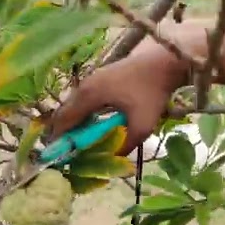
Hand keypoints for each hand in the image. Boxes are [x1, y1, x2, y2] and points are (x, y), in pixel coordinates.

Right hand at [46, 39, 185, 156]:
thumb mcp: (142, 126)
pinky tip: (93, 124)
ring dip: (74, 123)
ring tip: (81, 141)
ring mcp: (92, 79)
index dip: (59, 140)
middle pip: (64, 112)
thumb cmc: (153, 92)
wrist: (166, 62)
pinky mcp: (100, 78)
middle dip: (65, 133)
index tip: (60, 157)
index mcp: (89, 95)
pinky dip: (83, 114)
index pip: (63, 120)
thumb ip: (124, 146)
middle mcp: (85, 85)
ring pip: (74, 105)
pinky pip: (83, 99)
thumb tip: (112, 162)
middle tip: (70, 152)